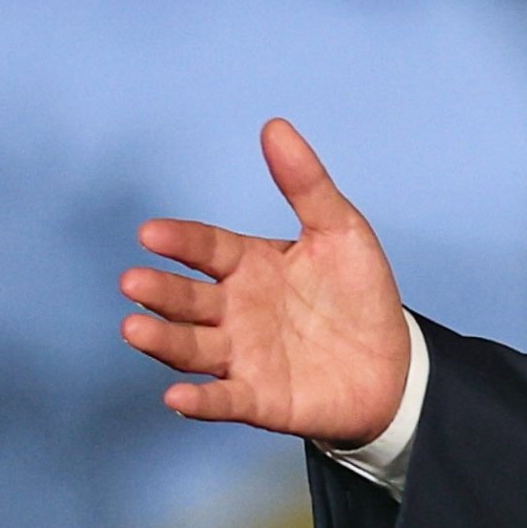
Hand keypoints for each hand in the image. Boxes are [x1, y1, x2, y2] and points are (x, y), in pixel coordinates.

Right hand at [117, 119, 413, 445]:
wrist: (394, 361)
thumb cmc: (359, 293)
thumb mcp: (340, 230)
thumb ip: (306, 183)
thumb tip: (275, 126)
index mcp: (248, 265)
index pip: (206, 248)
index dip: (180, 241)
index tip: (150, 233)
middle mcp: (234, 310)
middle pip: (188, 299)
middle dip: (159, 291)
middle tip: (133, 281)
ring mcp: (241, 355)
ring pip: (192, 348)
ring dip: (162, 341)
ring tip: (134, 329)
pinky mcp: (258, 399)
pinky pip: (223, 400)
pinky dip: (200, 401)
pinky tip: (177, 399)